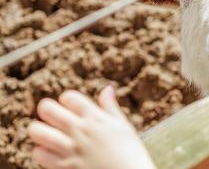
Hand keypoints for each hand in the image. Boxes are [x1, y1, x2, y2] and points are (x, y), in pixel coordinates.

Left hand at [28, 87, 155, 168]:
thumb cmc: (130, 151)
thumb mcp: (123, 125)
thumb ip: (110, 106)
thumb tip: (107, 89)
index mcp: (95, 117)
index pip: (69, 97)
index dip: (67, 99)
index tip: (70, 106)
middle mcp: (80, 130)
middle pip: (47, 109)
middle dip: (47, 109)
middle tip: (52, 115)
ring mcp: (70, 148)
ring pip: (37, 131)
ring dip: (39, 129)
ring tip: (47, 132)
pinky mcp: (64, 166)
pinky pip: (39, 154)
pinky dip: (41, 151)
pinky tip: (51, 151)